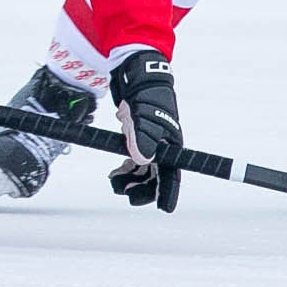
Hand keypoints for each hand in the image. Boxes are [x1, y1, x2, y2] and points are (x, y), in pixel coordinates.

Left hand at [106, 48, 181, 212]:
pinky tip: (115, 171)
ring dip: (130, 179)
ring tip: (114, 181)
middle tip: (124, 192)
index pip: (171, 174)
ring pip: (143, 171)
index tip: (165, 208)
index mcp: (170, 144)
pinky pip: (134, 161)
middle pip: (156, 176)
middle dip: (142, 188)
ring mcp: (151, 143)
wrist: (138, 78)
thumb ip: (141, 138)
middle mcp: (163, 146)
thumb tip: (141, 161)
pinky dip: (126, 168)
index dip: (168, 193)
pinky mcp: (139, 139)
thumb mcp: (141, 117)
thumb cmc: (145, 97)